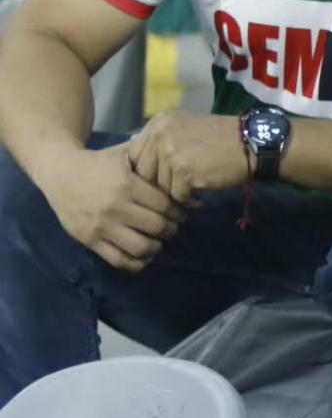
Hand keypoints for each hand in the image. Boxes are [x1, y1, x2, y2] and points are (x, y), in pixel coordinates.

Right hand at [44, 143, 189, 272]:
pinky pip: (118, 260)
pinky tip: (143, 255)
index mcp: (127, 185)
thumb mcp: (126, 155)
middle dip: (172, 229)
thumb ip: (153, 163)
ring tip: (158, 241)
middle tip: (173, 227)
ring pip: (141, 247)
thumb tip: (184, 174)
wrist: (60, 173)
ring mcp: (100, 226)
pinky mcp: (88, 240)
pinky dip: (137, 262)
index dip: (179, 212)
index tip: (182, 213)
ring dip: (157, 247)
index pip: (166, 206)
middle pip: (157, 227)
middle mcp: (114, 208)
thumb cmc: (100, 163)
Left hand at [129, 111, 247, 201]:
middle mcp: (160, 133)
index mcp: (159, 122)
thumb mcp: (186, 128)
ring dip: (174, 193)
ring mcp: (170, 151)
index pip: (134, 154)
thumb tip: (132, 151)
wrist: (254, 143)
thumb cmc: (222, 138)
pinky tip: (199, 197)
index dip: (146, 170)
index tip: (162, 176)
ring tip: (191, 192)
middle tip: (176, 188)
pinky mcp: (183, 171)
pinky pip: (176, 195)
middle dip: (158, 184)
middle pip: (142, 171)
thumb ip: (159, 138)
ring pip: (158, 185)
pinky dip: (187, 200)